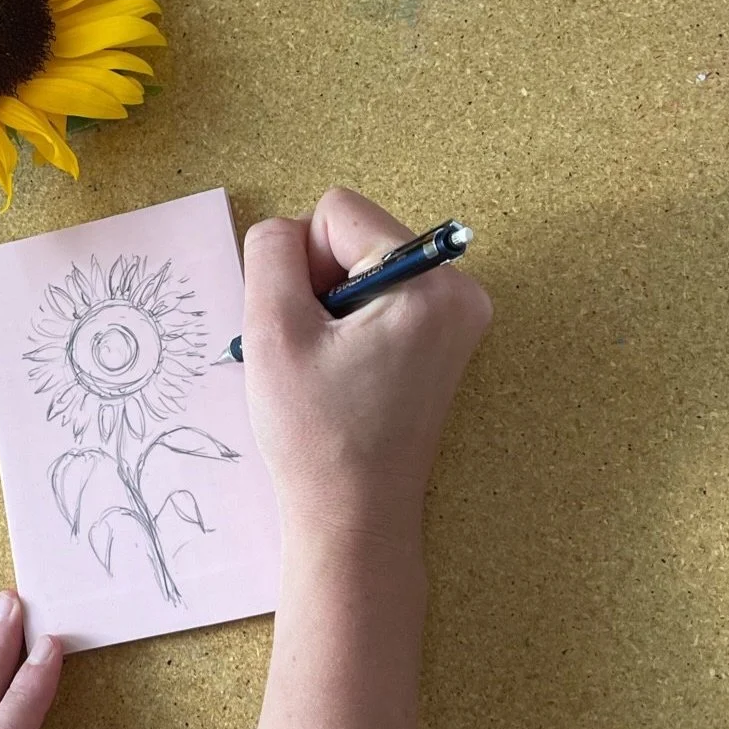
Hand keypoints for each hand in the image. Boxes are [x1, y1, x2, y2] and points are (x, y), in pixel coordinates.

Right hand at [242, 189, 491, 546]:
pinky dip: (349, 327)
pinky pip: (378, 299)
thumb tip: (283, 230)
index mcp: (429, 282)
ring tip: (328, 369)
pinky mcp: (443, 342)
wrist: (354, 516)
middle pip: (354, 237)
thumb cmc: (315, 434)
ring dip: (328, 309)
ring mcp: (457, 318)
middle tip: (314, 354)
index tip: (305, 328)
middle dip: (317, 286)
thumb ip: (270, 253)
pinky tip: (343, 374)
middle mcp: (458, 290)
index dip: (298, 264)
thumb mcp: (272, 330)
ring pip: (361, 269)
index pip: (336, 212)